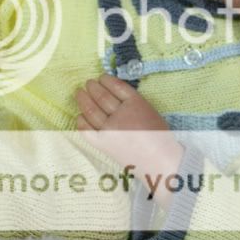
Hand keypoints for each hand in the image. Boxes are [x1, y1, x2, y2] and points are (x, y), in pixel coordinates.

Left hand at [74, 75, 183, 207]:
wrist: (159, 161)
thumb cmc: (159, 136)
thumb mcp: (150, 111)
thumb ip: (134, 102)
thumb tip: (113, 95)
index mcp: (136, 103)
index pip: (116, 86)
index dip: (106, 80)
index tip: (101, 77)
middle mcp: (121, 113)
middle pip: (102, 96)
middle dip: (92, 87)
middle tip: (88, 83)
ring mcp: (110, 129)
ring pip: (91, 110)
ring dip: (83, 99)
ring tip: (80, 93)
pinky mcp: (103, 144)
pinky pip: (86, 129)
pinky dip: (81, 120)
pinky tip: (80, 115)